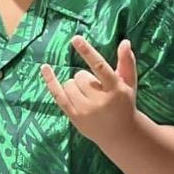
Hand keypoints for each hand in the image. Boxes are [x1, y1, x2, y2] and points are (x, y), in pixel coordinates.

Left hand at [41, 36, 137, 152]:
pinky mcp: (74, 117)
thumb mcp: (129, 83)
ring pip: (69, 84)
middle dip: (86, 79)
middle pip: (81, 76)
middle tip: (97, 90)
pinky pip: (58, 95)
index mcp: (115, 89)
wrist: (120, 135)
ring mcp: (85, 110)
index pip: (99, 66)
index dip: (87, 52)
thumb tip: (124, 42)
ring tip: (88, 97)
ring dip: (76, 86)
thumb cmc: (124, 104)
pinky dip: (51, 81)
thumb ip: (127, 62)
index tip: (75, 38)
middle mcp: (99, 100)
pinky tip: (45, 68)